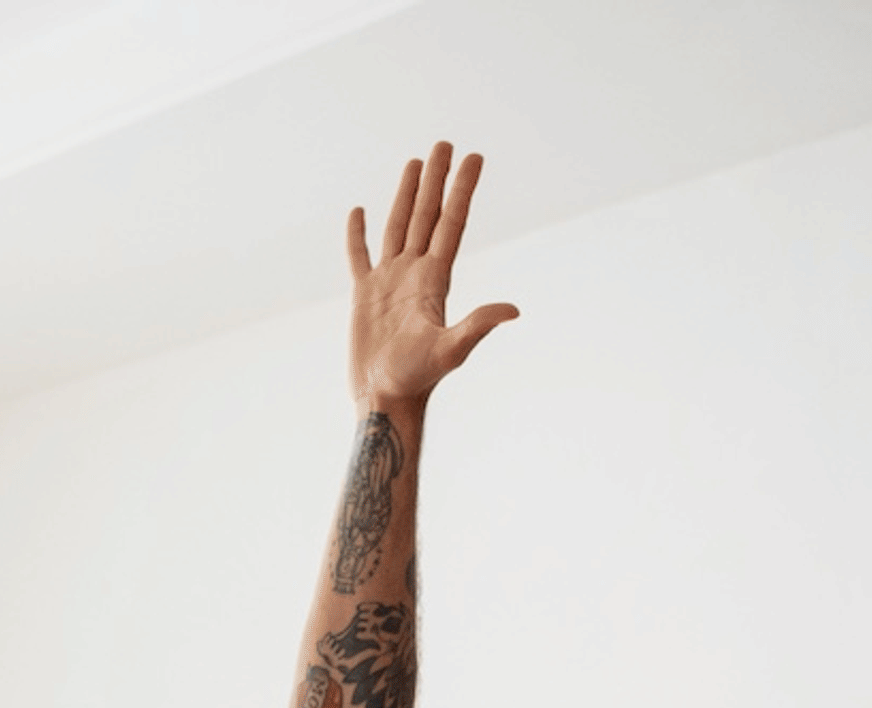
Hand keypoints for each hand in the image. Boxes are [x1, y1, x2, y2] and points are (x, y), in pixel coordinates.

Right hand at [349, 142, 520, 411]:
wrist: (385, 400)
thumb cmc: (417, 379)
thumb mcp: (451, 350)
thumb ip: (478, 325)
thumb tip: (513, 310)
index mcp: (435, 280)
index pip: (452, 223)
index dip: (462, 190)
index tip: (473, 157)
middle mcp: (415, 274)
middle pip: (427, 216)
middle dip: (436, 180)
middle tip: (445, 144)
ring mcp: (389, 282)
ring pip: (399, 227)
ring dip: (407, 194)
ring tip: (415, 162)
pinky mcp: (364, 295)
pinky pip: (359, 256)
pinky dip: (358, 233)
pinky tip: (360, 212)